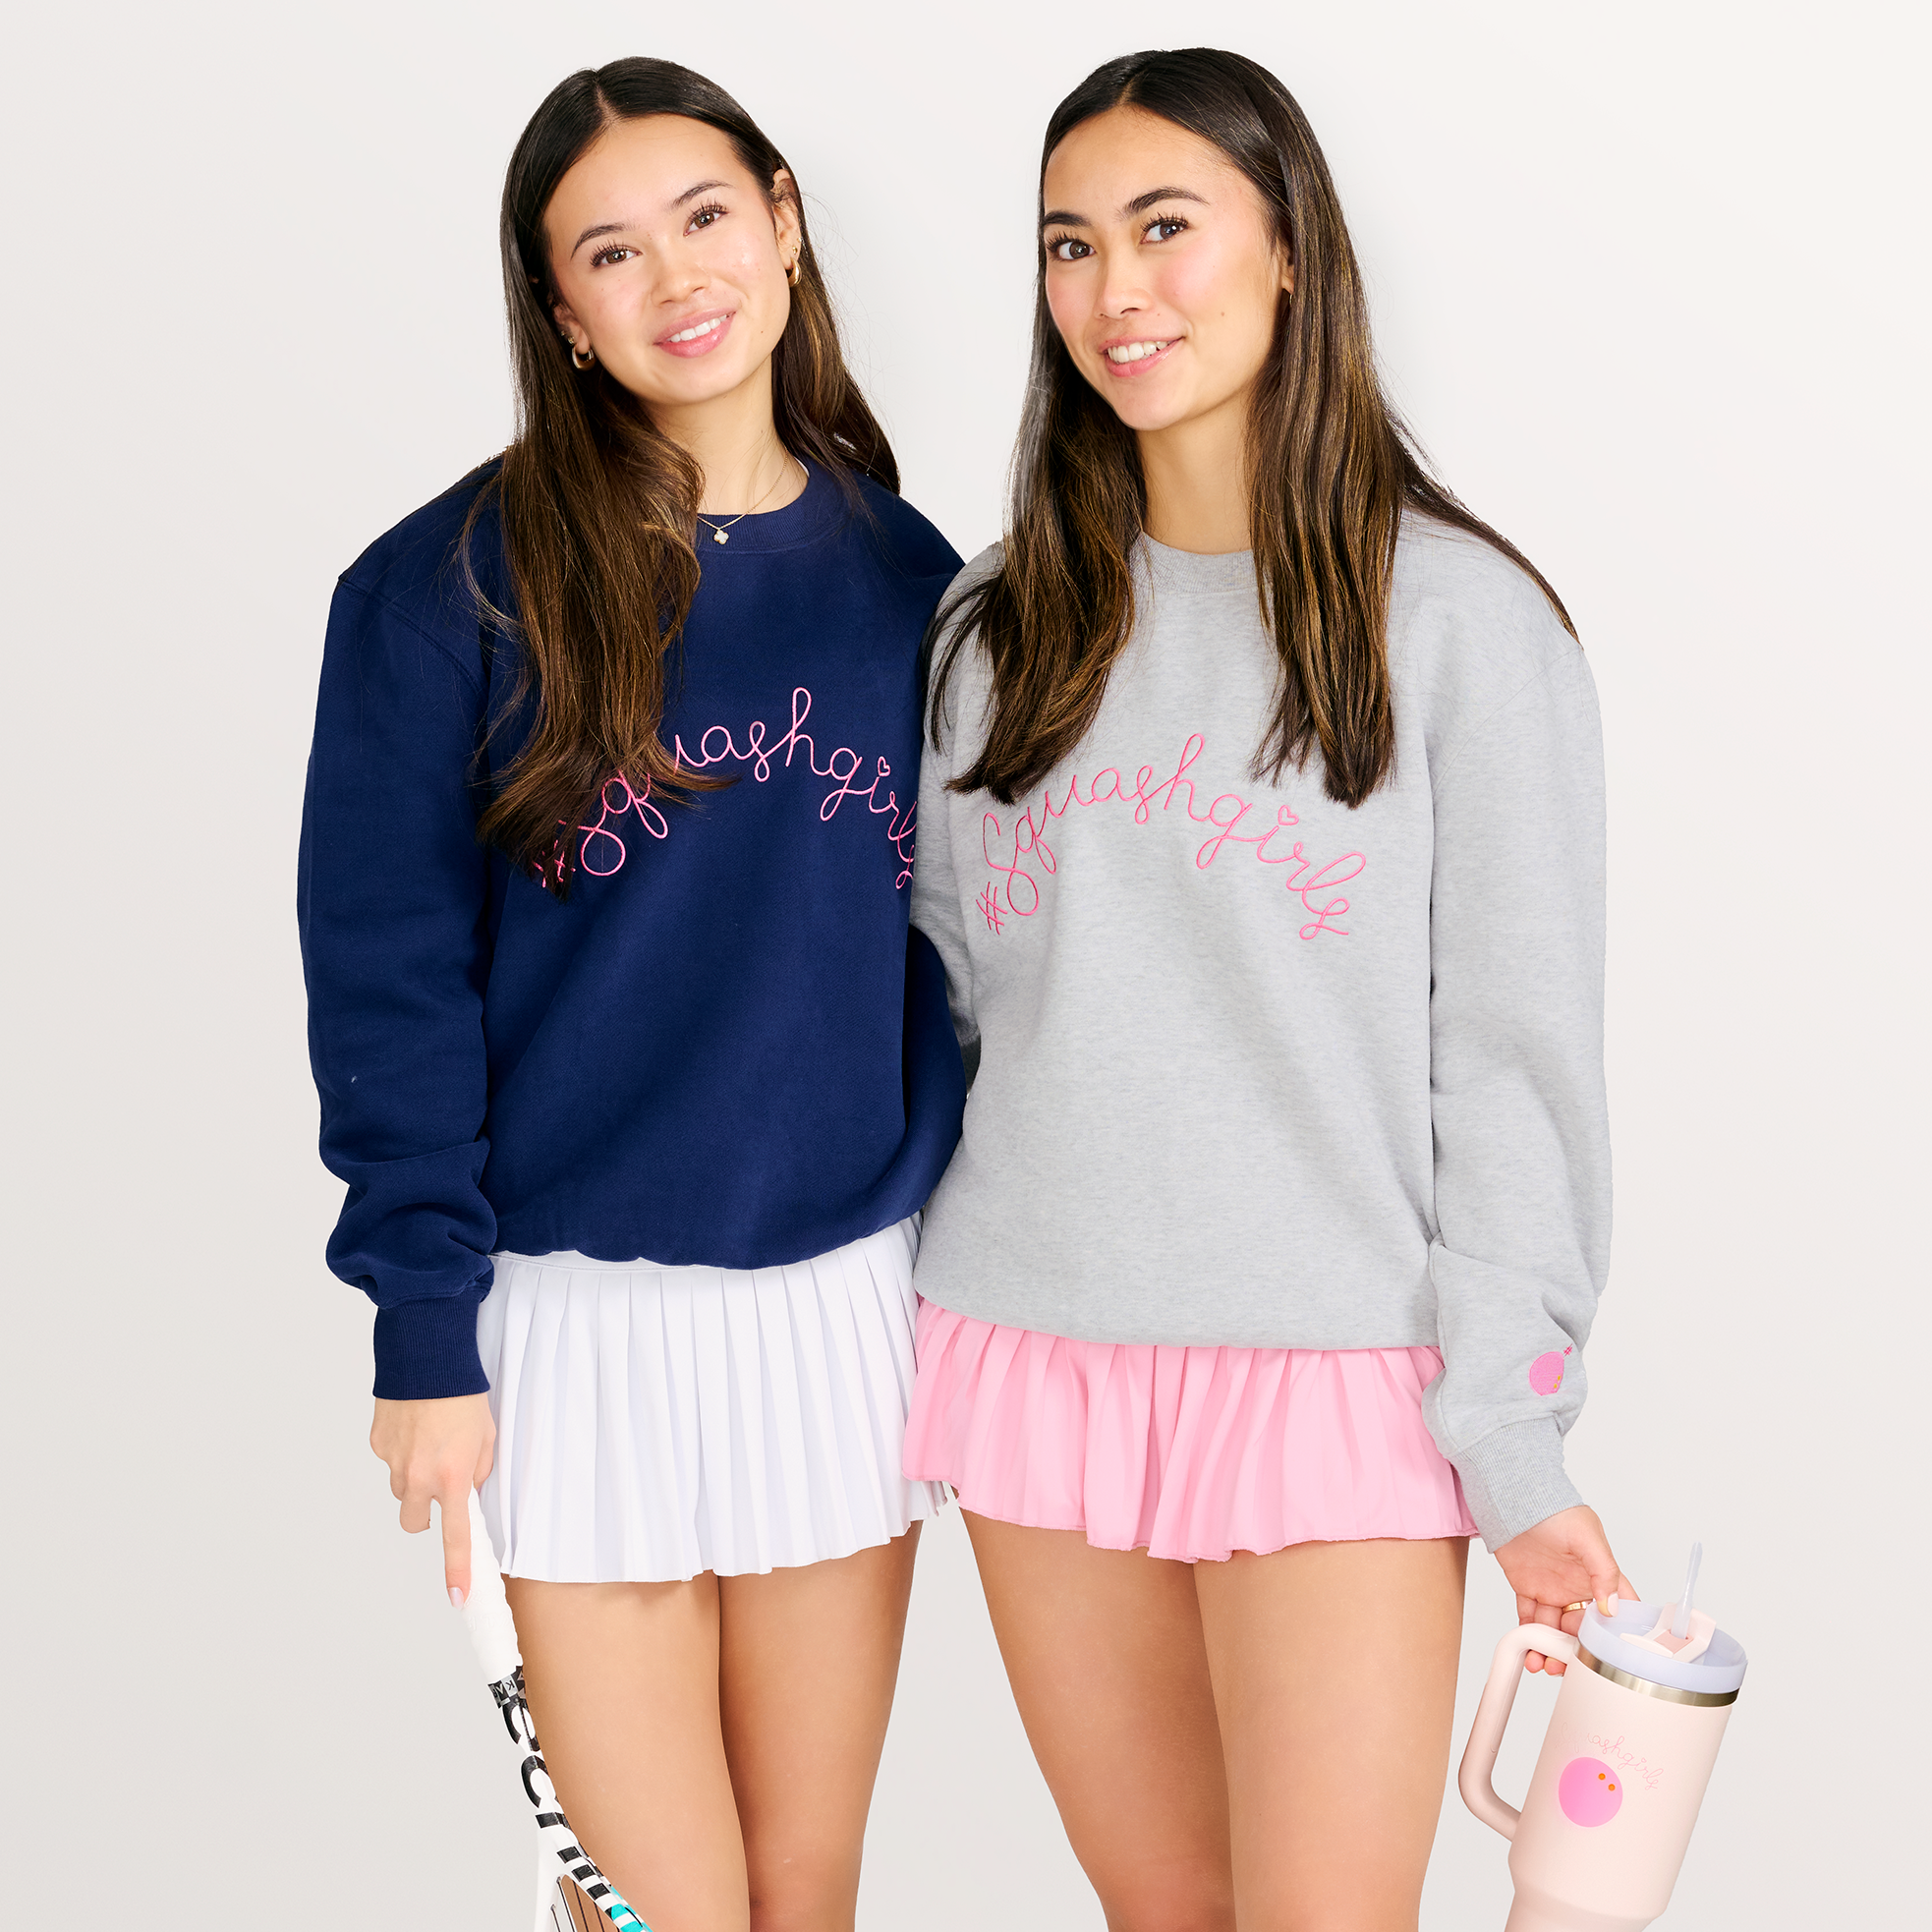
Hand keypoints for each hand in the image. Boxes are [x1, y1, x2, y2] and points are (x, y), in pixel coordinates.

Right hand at [370, 1394, 495, 1608]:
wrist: (428, 1357)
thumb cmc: (464, 1394)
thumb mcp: (487, 1436)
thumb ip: (478, 1471)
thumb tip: (467, 1490)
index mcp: (453, 1477)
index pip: (455, 1536)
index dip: (458, 1569)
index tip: (459, 1597)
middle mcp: (418, 1477)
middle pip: (414, 1523)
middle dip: (426, 1515)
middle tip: (439, 1490)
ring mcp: (393, 1462)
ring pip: (400, 1490)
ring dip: (413, 1480)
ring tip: (429, 1444)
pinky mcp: (377, 1444)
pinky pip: (389, 1461)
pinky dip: (401, 1452)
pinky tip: (414, 1426)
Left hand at [1494, 1504, 1635, 1676]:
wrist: (1513, 1499)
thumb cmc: (1554, 1510)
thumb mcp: (1587, 1538)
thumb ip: (1603, 1571)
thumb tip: (1612, 1606)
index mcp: (1599, 1576)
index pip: (1618, 1610)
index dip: (1618, 1635)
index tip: (1613, 1658)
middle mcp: (1578, 1587)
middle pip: (1583, 1629)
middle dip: (1577, 1652)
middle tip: (1568, 1668)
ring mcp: (1553, 1590)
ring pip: (1555, 1629)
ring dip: (1550, 1649)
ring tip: (1543, 1664)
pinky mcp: (1528, 1589)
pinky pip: (1530, 1618)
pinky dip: (1528, 1636)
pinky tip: (1528, 1649)